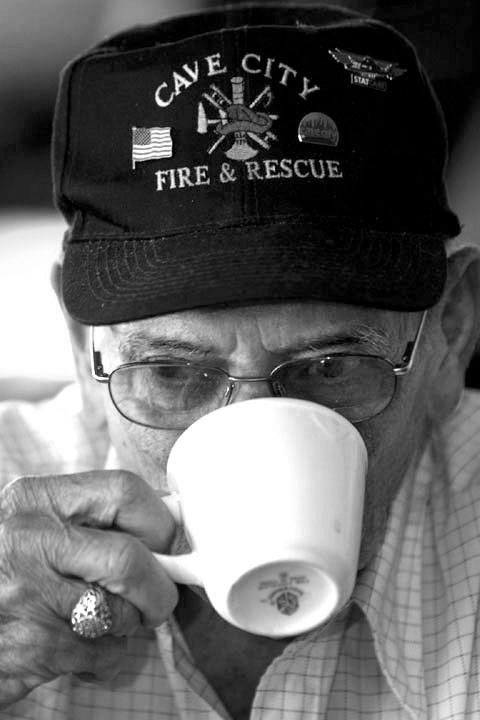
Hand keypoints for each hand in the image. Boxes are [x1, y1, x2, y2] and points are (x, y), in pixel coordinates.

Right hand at [0, 470, 177, 707]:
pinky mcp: (31, 646)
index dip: (161, 523)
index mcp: (36, 499)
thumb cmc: (5, 570)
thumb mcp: (35, 526)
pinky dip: (108, 658)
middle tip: (155, 600)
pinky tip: (82, 650)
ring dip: (129, 625)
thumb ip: (89, 520)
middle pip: (129, 557)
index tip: (168, 546)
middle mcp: (28, 539)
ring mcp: (26, 594)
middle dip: (158, 587)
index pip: (125, 491)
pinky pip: (103, 653)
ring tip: (105, 621)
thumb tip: (170, 529)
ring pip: (121, 611)